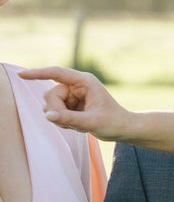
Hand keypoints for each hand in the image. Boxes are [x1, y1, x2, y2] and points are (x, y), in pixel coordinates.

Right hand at [18, 67, 132, 141]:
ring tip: (78, 123)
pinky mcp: (71, 104)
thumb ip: (68, 118)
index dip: (38, 73)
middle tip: (68, 122)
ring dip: (60, 117)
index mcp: (84, 81)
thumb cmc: (112, 122)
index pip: (57, 73)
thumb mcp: (91, 122)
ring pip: (51, 104)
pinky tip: (76, 124)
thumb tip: (47, 115)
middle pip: (51, 94)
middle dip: (55, 110)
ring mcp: (73, 94)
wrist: (123, 128)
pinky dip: (62, 120)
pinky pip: (56, 111)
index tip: (22, 75)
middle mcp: (77, 85)